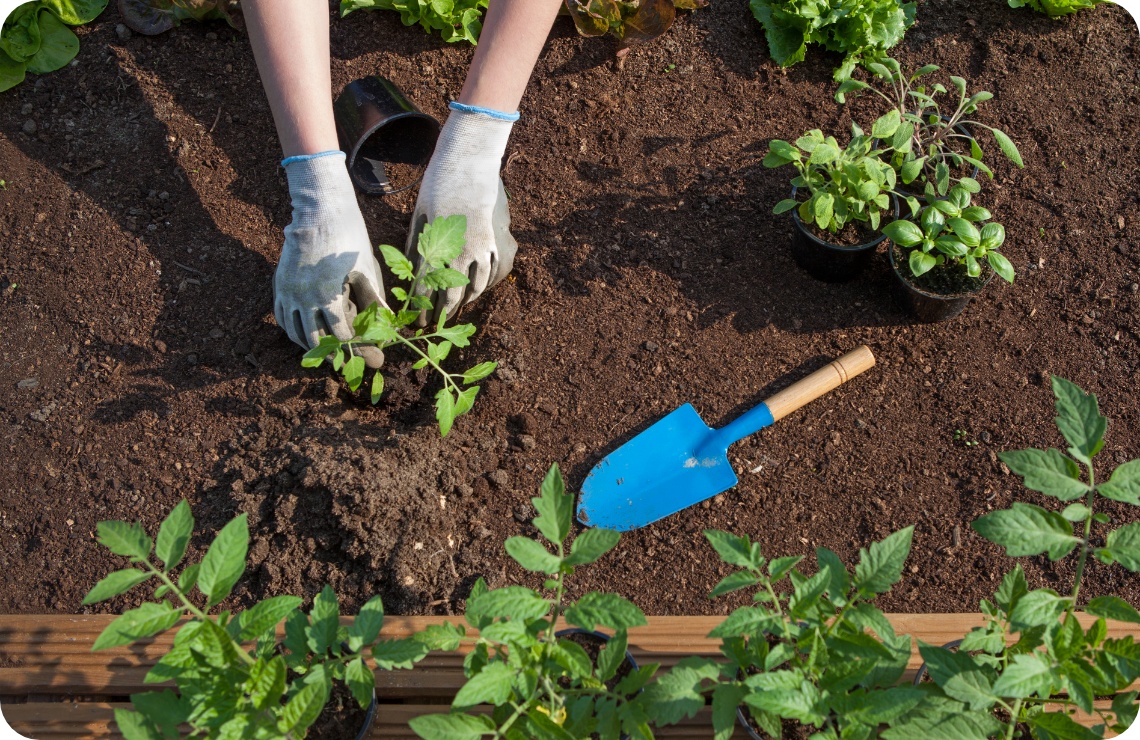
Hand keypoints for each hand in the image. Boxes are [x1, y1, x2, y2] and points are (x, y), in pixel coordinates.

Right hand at [273, 152, 385, 367]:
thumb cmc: (349, 238)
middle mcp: (304, 298)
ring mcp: (288, 291)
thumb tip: (390, 327)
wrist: (320, 210)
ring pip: (296, 333)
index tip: (375, 360)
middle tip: (350, 364)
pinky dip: (293, 331)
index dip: (361, 351)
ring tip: (328, 354)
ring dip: (312, 347)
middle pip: (316, 341)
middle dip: (335, 355)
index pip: (343, 336)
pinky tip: (305, 335)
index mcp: (327, 295)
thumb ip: (375, 301)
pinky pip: (282, 317)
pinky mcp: (280, 284)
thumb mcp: (366, 269)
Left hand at [406, 104, 517, 323]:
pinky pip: (491, 270)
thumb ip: (415, 247)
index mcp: (438, 248)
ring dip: (465, 301)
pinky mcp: (494, 239)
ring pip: (475, 286)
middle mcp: (460, 253)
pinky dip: (483, 284)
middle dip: (442, 312)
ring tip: (456, 311)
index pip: (427, 288)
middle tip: (434, 325)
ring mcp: (480, 248)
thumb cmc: (438, 186)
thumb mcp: (419, 216)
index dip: (422, 308)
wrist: (468, 164)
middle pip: (452, 293)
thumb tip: (409, 273)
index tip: (417, 321)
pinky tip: (476, 290)